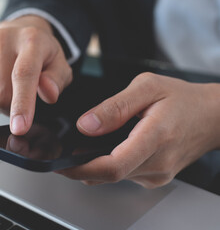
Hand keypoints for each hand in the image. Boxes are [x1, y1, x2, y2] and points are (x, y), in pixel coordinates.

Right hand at [0, 16, 71, 134]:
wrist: (19, 31)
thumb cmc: (40, 53)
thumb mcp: (59, 65)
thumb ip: (57, 80)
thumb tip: (49, 93)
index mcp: (31, 40)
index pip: (23, 75)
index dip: (21, 104)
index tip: (19, 127)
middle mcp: (3, 39)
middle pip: (0, 95)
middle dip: (12, 109)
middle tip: (22, 99)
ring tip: (9, 90)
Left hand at [56, 72, 219, 188]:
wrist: (211, 116)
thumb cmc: (183, 99)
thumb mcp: (147, 87)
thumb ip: (115, 106)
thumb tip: (85, 125)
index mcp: (155, 137)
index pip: (113, 166)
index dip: (81, 169)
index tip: (61, 165)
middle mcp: (158, 163)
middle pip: (109, 174)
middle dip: (82, 166)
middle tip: (64, 152)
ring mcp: (158, 174)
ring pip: (115, 176)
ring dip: (95, 165)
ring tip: (84, 146)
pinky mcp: (155, 178)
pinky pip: (124, 175)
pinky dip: (109, 165)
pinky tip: (108, 148)